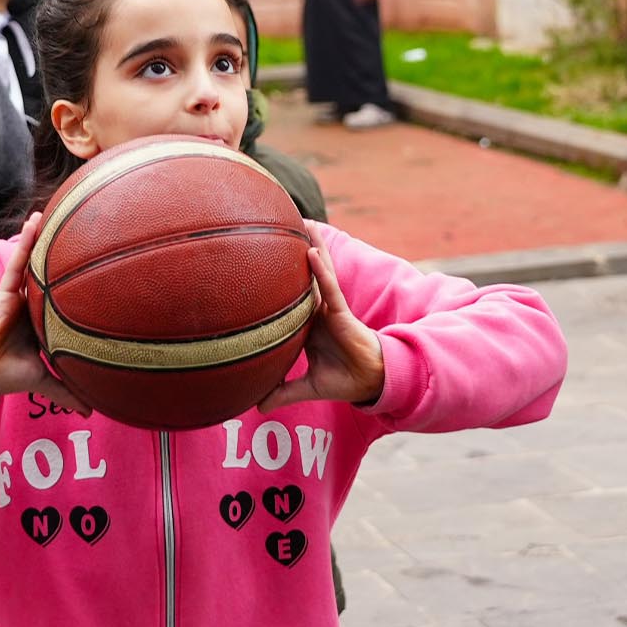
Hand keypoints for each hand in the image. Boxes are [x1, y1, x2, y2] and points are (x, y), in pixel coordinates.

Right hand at [0, 213, 85, 411]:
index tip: (102, 269)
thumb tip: (92, 411)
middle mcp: (33, 304)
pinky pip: (18, 263)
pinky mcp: (5, 292)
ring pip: (37, 263)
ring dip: (45, 239)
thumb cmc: (6, 373)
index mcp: (42, 320)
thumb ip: (65, 390)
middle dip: (64, 252)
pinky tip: (35, 222)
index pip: (64, 297)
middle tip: (87, 229)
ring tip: (59, 213)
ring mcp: (19, 296)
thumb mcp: (43, 379)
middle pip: (52, 274)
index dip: (79, 283)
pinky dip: (26, 243)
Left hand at [258, 224, 385, 412]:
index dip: (280, 275)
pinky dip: (321, 272)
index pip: (291, 294)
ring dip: (312, 246)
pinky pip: (330, 289)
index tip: (262, 256)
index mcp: (308, 322)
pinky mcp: (341, 313)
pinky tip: (311, 252)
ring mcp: (330, 309)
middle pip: (304, 274)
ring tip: (304, 221)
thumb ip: (283, 392)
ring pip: (319, 272)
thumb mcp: (307, 386)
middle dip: (296, 248)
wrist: (370, 382)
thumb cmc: (343, 378)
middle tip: (282, 220)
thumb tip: (256, 405)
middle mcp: (318, 310)